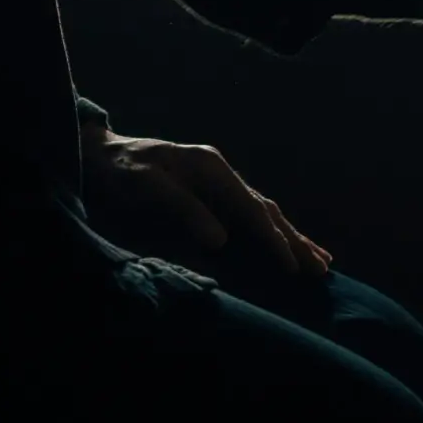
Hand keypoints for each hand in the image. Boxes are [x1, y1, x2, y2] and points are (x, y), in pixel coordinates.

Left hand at [80, 122, 331, 278]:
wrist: (98, 154)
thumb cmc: (120, 172)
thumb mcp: (146, 187)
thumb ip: (183, 210)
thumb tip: (220, 241)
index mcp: (212, 168)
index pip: (253, 211)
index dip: (275, 241)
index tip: (292, 268)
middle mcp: (221, 171)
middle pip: (267, 210)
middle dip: (296, 241)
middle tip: (323, 269)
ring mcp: (217, 179)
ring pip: (264, 211)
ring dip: (291, 236)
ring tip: (320, 259)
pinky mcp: (210, 190)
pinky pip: (249, 212)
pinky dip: (271, 229)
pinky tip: (282, 240)